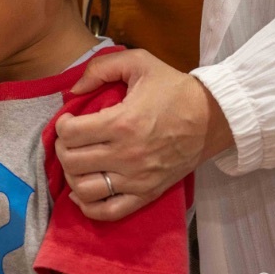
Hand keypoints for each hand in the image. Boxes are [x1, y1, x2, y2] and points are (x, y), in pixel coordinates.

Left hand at [54, 50, 232, 220]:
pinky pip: (109, 212)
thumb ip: (100, 68)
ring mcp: (137, 179)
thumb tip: (73, 90)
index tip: (68, 119)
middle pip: (72, 162)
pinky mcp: (147, 194)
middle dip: (62, 148)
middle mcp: (126, 155)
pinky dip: (89, 206)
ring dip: (72, 175)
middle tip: (70, 138)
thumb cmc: (174, 88)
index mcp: (121, 123)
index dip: (61, 125)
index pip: (70, 134)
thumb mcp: (139, 62)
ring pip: (84, 189)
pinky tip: (82, 192)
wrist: (213, 117)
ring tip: (78, 160)